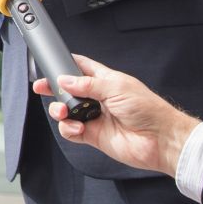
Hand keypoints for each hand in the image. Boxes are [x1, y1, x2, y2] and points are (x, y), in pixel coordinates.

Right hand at [33, 55, 197, 176]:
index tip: (50, 64)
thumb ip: (88, 84)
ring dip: (60, 110)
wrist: (160, 140)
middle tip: (42, 88)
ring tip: (64, 112)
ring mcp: (95, 117)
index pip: (81, 67)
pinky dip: (68, 129)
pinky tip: (76, 127)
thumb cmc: (148, 110)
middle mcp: (98, 98)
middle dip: (53, 88)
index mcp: (106, 81)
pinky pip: (71, 131)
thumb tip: (65, 79)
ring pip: (66, 111)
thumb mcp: (117, 88)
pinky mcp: (94, 135)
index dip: (65, 64)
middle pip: (68, 90)